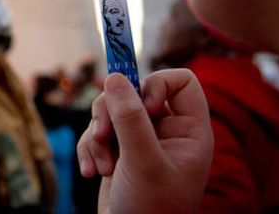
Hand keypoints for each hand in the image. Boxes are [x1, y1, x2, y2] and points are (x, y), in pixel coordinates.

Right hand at [77, 69, 212, 213]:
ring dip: (98, 135)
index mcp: (189, 131)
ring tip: (102, 165)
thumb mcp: (143, 163)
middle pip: (134, 91)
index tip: (142, 106)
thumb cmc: (151, 210)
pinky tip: (92, 172)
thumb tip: (115, 77)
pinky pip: (97, 131)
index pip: (180, 82)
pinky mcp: (118, 152)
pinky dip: (90, 148)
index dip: (157, 85)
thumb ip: (130, 119)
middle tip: (103, 133)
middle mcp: (166, 131)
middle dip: (112, 112)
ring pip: (111, 110)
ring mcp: (140, 141)